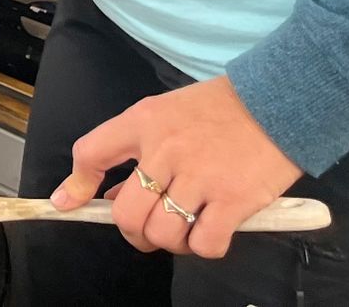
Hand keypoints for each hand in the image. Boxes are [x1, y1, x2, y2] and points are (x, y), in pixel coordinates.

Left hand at [57, 76, 302, 258]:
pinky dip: (203, 247)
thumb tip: (111, 194)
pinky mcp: (233, 200)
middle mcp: (164, 149)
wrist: (278, 101)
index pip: (92, 152)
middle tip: (149, 229)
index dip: (76, 184)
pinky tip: (212, 231)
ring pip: (161, 233)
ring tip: (184, 231)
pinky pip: (204, 244)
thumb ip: (138, 148)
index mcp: (144, 121)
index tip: (70, 202)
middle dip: (133, 231)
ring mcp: (199, 176)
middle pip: (126, 213)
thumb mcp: (168, 112)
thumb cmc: (221, 108)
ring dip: (170, 242)